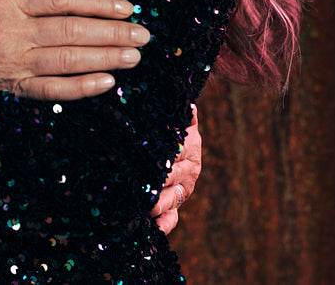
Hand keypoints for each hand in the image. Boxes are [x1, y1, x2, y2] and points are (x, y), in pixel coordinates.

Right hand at [0, 0, 149, 99]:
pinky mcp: (14, 86)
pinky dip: (81, 87)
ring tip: (134, 56)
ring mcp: (14, 62)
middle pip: (70, 31)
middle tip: (141, 35)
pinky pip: (52, 90)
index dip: (95, 1)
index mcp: (8, 2)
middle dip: (111, 33)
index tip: (125, 6)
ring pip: (66, 60)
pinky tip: (107, 83)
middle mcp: (12, 32)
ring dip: (105, 58)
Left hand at [151, 105, 201, 233]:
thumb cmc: (164, 126)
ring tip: (147, 208)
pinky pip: (173, 217)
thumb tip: (190, 106)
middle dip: (158, 182)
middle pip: (173, 177)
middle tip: (143, 187)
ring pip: (173, 198)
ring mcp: (182, 189)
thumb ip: (182, 115)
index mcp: (190, 146)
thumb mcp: (173, 118)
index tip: (154, 159)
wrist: (171, 140)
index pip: (179, 151)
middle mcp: (189, 169)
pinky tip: (155, 227)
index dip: (167, 156)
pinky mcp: (175, 205)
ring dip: (160, 204)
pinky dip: (165, 224)